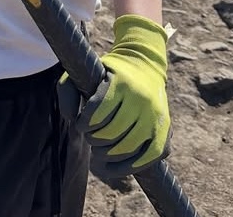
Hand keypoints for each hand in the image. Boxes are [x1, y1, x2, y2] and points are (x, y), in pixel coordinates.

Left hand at [72, 15, 170, 177]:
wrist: (144, 65)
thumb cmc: (108, 73)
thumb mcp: (85, 71)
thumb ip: (67, 90)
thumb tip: (72, 120)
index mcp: (121, 83)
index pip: (97, 113)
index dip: (84, 124)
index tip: (81, 124)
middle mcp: (141, 98)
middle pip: (111, 133)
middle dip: (95, 140)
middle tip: (90, 138)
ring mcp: (155, 114)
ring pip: (128, 147)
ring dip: (108, 155)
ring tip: (99, 151)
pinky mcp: (165, 128)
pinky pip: (149, 156)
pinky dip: (130, 166)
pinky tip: (115, 167)